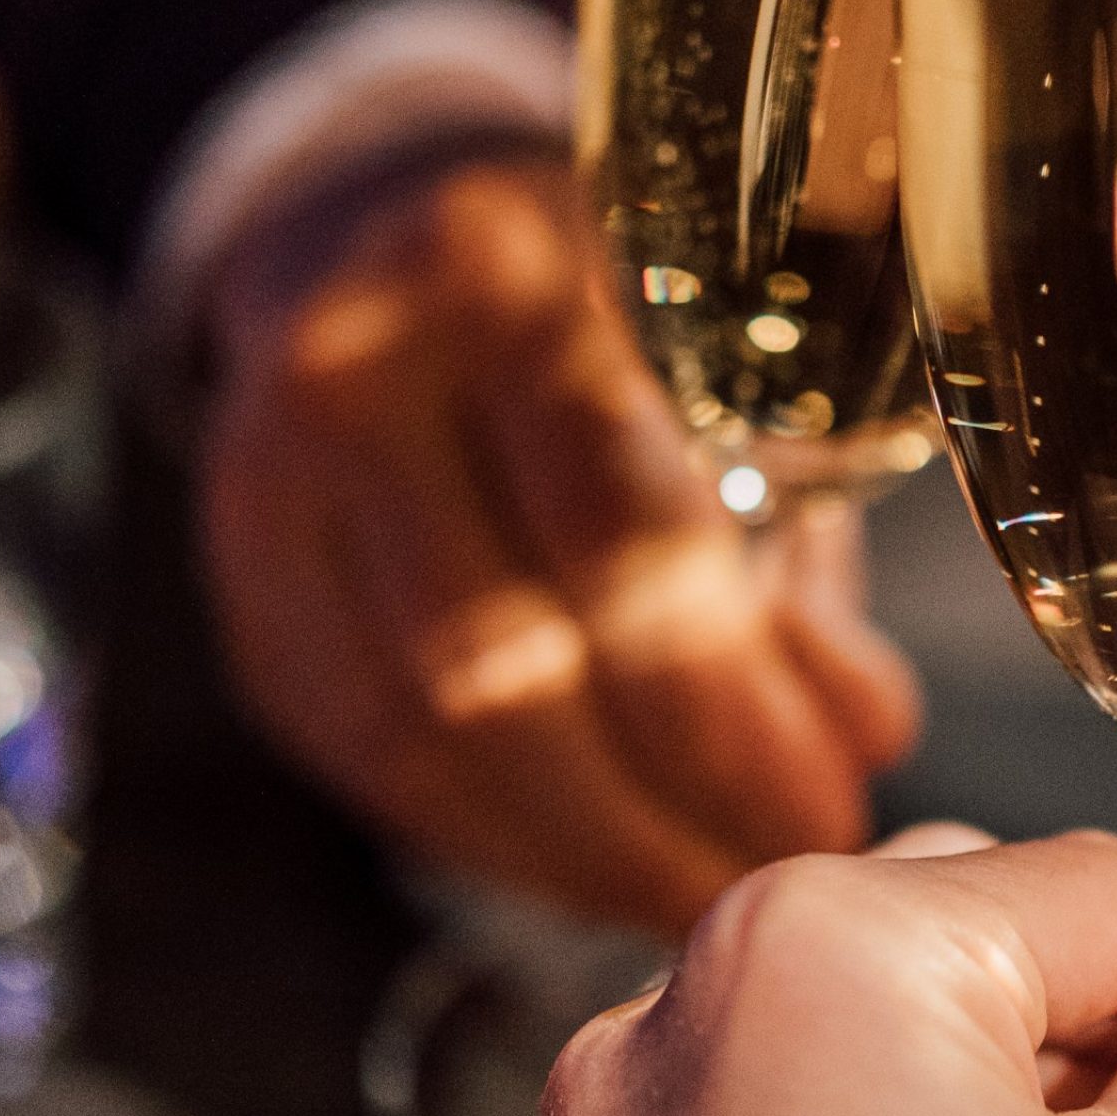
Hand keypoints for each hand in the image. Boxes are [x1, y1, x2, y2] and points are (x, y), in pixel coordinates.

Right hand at [198, 156, 921, 936]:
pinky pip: (375, 765)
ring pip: (424, 741)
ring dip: (585, 852)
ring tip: (704, 887)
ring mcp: (266, 489)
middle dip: (662, 810)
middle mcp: (357, 370)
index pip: (618, 535)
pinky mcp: (249, 597)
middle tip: (778, 869)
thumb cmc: (606, 305)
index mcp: (506, 273)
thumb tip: (867, 732)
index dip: (727, 710)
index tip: (827, 808)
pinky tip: (603, 864)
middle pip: (503, 665)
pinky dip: (504, 838)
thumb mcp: (731, 371)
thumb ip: (797, 551)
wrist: (384, 228)